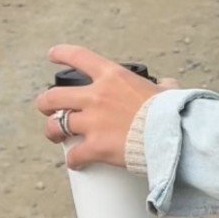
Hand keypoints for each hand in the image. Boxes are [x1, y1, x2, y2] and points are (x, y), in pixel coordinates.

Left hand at [34, 47, 176, 168]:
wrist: (173, 136)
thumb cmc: (172, 112)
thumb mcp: (167, 92)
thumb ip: (162, 87)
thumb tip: (168, 85)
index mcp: (113, 77)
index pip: (79, 57)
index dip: (62, 54)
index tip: (52, 55)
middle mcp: (96, 97)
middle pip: (54, 96)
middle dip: (45, 103)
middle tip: (46, 108)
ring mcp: (93, 123)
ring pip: (56, 125)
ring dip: (52, 131)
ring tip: (55, 136)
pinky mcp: (95, 147)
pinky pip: (74, 155)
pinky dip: (74, 160)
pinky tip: (77, 163)